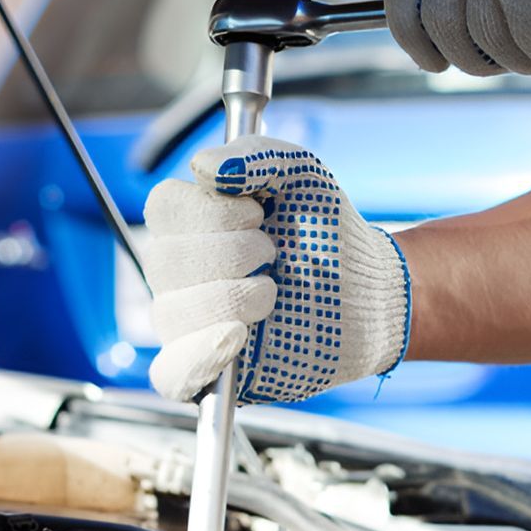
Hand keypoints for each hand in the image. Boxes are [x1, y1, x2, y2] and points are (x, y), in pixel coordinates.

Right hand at [143, 136, 410, 404]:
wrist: (368, 290)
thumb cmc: (326, 231)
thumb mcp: (302, 175)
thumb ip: (258, 156)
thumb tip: (205, 167)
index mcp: (193, 223)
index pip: (163, 208)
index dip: (209, 210)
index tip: (258, 214)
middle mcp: (182, 274)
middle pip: (164, 260)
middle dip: (229, 254)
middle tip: (274, 254)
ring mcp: (191, 323)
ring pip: (170, 314)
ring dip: (229, 298)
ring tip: (274, 294)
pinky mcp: (209, 371)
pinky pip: (171, 374)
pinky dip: (197, 358)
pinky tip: (235, 338)